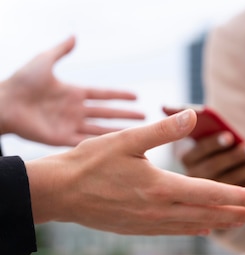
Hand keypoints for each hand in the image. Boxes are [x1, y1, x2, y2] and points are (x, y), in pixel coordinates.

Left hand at [0, 36, 143, 145]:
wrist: (3, 104)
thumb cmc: (21, 82)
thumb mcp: (43, 61)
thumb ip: (61, 51)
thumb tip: (74, 36)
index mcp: (73, 93)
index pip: (103, 95)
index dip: (120, 95)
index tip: (137, 97)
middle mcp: (75, 110)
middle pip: (107, 113)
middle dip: (127, 115)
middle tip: (146, 117)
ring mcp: (70, 125)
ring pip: (101, 129)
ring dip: (119, 131)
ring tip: (137, 132)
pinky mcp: (62, 139)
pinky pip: (86, 142)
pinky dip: (101, 144)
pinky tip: (116, 146)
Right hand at [25, 109, 244, 234]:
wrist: (59, 193)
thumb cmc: (90, 162)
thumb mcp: (127, 140)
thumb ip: (163, 129)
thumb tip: (193, 115)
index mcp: (162, 187)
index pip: (212, 193)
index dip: (241, 196)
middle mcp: (161, 210)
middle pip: (211, 213)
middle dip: (241, 213)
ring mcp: (151, 223)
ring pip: (197, 225)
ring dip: (224, 222)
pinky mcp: (141, 229)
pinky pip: (177, 230)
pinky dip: (197, 228)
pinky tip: (207, 229)